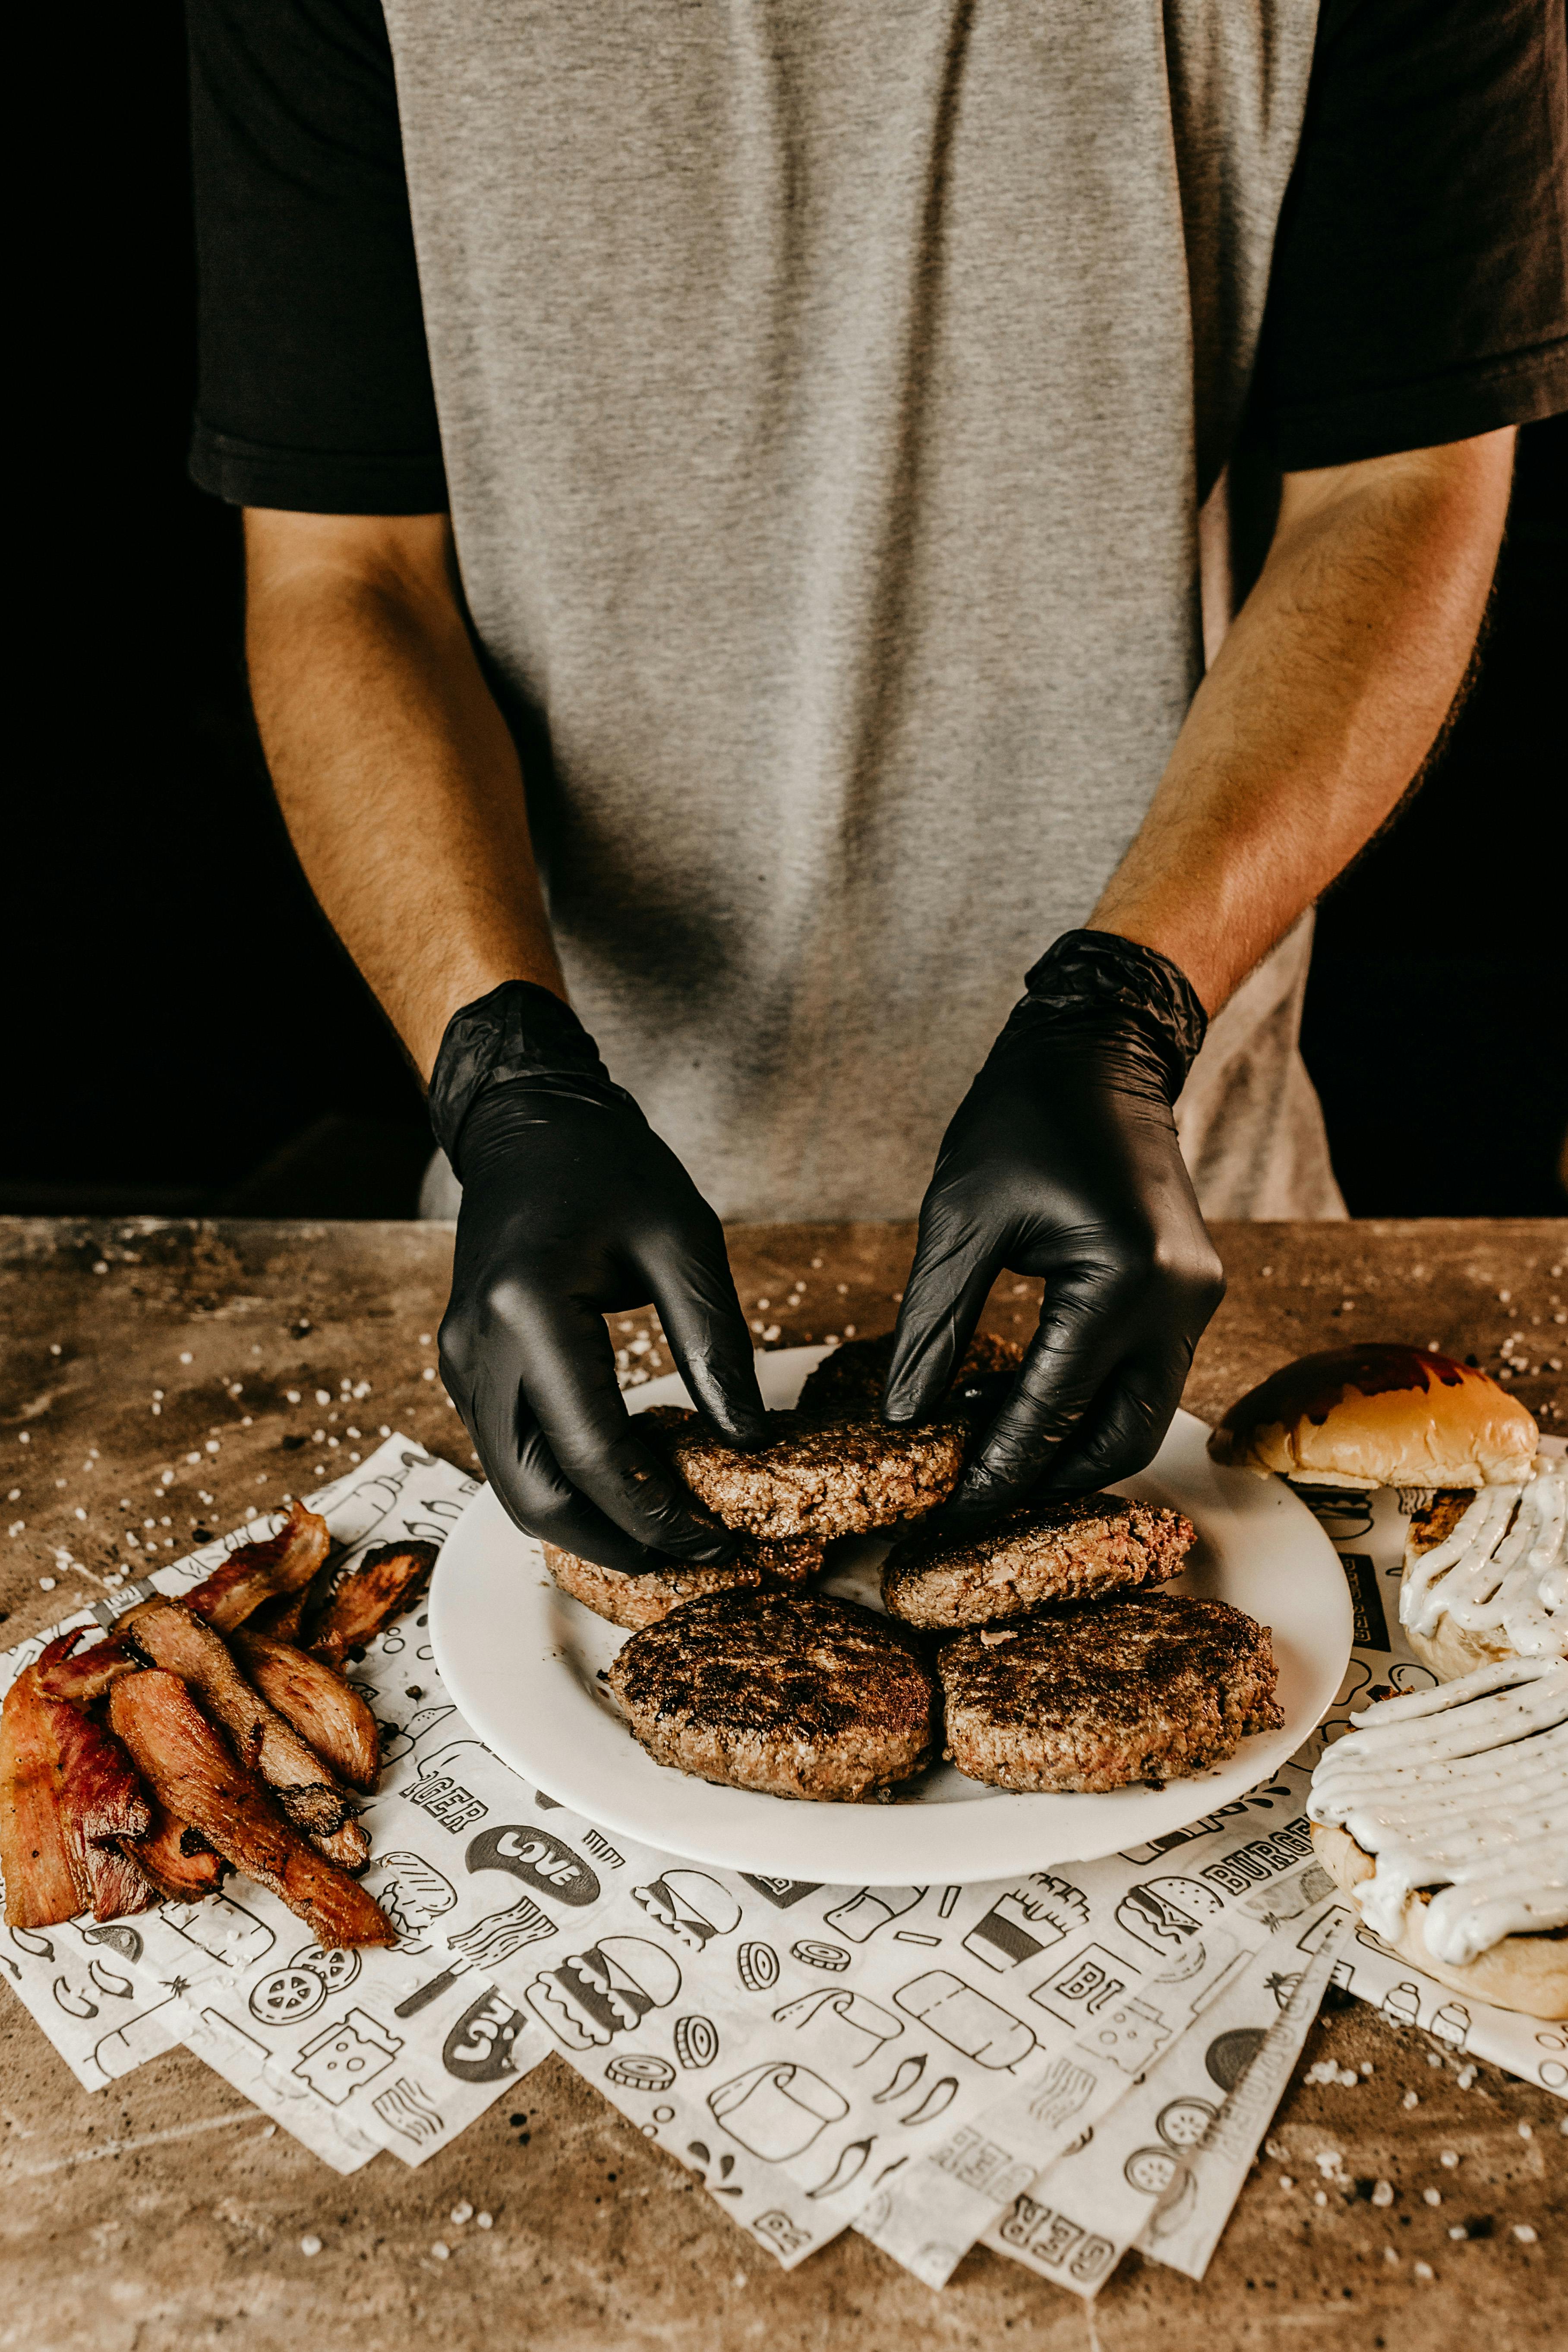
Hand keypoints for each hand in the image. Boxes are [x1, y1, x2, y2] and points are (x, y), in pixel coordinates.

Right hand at [433, 983, 766, 1572]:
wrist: (528, 1124)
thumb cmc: (607, 1167)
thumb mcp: (682, 1240)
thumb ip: (717, 1343)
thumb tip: (749, 1442)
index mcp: (529, 1311)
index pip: (594, 1452)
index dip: (657, 1513)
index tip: (717, 1541)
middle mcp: (479, 1350)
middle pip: (536, 1495)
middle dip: (614, 1543)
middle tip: (691, 1555)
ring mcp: (460, 1363)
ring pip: (514, 1485)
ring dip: (585, 1520)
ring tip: (665, 1526)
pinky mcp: (466, 1368)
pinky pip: (510, 1452)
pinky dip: (564, 1481)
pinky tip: (627, 1475)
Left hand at [883, 932, 1224, 1523]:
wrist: (1101, 1051)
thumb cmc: (1023, 1117)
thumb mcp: (958, 1220)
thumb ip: (932, 1327)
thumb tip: (908, 1422)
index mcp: (1119, 1279)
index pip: (1049, 1411)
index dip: (996, 1474)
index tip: (949, 1521)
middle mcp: (1176, 1301)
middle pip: (1115, 1438)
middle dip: (1045, 1481)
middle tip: (970, 1501)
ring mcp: (1195, 1300)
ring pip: (1138, 1415)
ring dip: (1069, 1445)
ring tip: (987, 1446)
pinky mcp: (1191, 1293)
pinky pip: (1143, 1375)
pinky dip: (1089, 1401)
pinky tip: (1022, 1393)